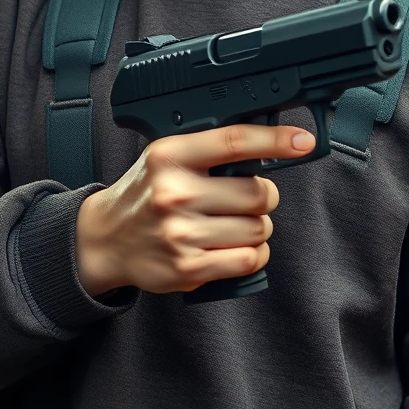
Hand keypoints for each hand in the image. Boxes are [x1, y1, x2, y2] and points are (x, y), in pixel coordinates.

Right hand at [75, 124, 315, 296]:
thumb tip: (270, 143)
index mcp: (171, 155)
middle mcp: (175, 192)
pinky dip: (253, 254)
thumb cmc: (146, 192)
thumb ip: (211, 148)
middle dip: (263, 196)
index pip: (236, 141)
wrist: (105, 239)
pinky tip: (236, 246)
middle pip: (258, 193)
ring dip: (258, 227)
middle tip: (244, 198)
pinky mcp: (188, 267)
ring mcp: (181, 233)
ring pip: (259, 228)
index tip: (303, 141)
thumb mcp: (168, 156)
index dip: (276, 140)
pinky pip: (248, 259)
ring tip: (233, 223)